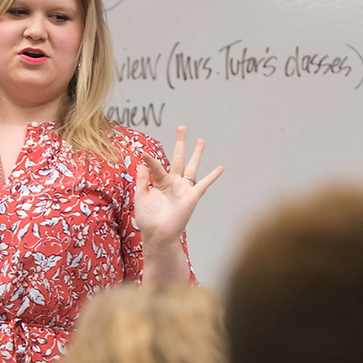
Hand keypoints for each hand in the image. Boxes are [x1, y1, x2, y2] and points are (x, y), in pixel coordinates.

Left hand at [134, 126, 223, 244]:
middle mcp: (174, 182)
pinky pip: (204, 183)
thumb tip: (142, 162)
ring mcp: (184, 188)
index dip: (149, 160)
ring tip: (201, 140)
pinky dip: (213, 176)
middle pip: (178, 157)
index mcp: (160, 183)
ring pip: (192, 166)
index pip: (156, 166)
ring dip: (197, 153)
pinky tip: (221, 167)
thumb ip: (142, 180)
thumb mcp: (141, 197)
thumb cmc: (148, 219)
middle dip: (180, 143)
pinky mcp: (192, 196)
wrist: (158, 234)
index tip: (143, 152)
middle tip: (182, 127)